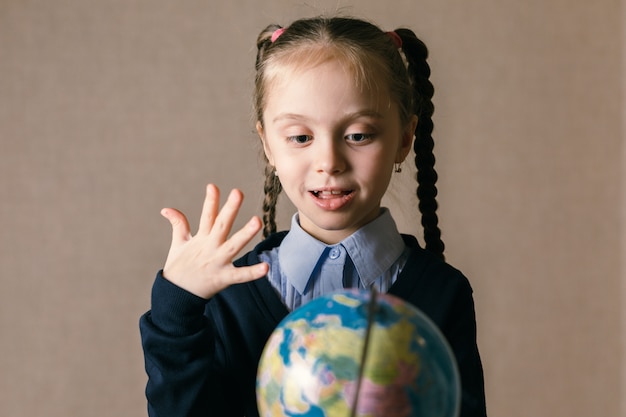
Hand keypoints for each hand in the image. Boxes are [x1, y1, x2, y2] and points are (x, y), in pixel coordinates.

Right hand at [160, 184, 268, 298]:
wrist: (176, 296)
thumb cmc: (180, 268)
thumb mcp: (178, 244)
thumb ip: (178, 224)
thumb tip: (166, 209)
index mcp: (201, 238)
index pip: (206, 215)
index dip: (210, 201)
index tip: (213, 186)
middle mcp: (210, 247)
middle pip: (221, 225)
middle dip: (230, 209)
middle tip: (238, 192)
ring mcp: (217, 262)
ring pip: (233, 245)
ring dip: (245, 234)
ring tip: (258, 221)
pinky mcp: (223, 278)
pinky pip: (240, 275)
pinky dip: (252, 272)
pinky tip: (265, 267)